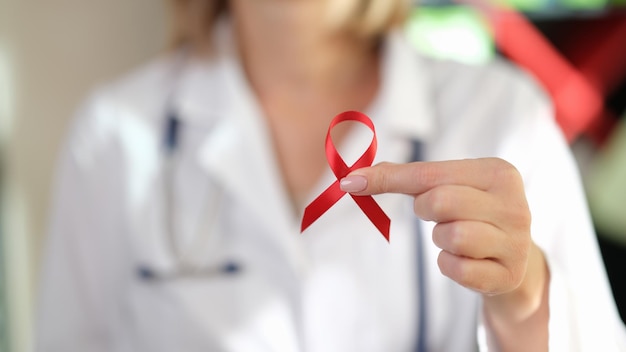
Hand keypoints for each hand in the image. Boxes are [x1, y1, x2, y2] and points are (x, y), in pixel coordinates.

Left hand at [340, 158, 548, 341]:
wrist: (514, 258)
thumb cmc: (472, 212)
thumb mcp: (450, 186)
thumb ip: (406, 177)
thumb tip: (354, 178)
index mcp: (498, 172)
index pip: (430, 173)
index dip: (387, 179)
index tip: (351, 183)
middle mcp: (514, 205)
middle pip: (439, 202)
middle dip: (426, 210)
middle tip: (438, 215)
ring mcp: (515, 242)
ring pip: (452, 236)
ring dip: (441, 239)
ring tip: (456, 236)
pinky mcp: (507, 275)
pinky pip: (456, 269)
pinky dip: (449, 265)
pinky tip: (465, 260)